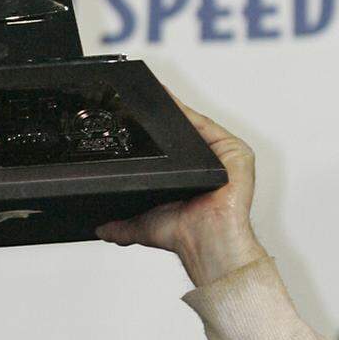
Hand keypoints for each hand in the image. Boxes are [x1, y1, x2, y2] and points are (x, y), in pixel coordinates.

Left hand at [96, 101, 263, 287]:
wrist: (204, 241)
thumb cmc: (184, 235)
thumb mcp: (143, 225)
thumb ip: (121, 226)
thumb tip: (101, 229)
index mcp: (194, 179)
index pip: (174, 150)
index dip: (157, 135)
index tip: (137, 117)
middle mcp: (211, 168)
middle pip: (187, 135)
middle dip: (166, 121)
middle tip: (142, 106)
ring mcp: (225, 158)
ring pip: (197, 127)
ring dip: (177, 112)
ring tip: (156, 98)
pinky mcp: (237, 152)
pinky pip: (209, 126)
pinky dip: (190, 114)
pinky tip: (173, 105)